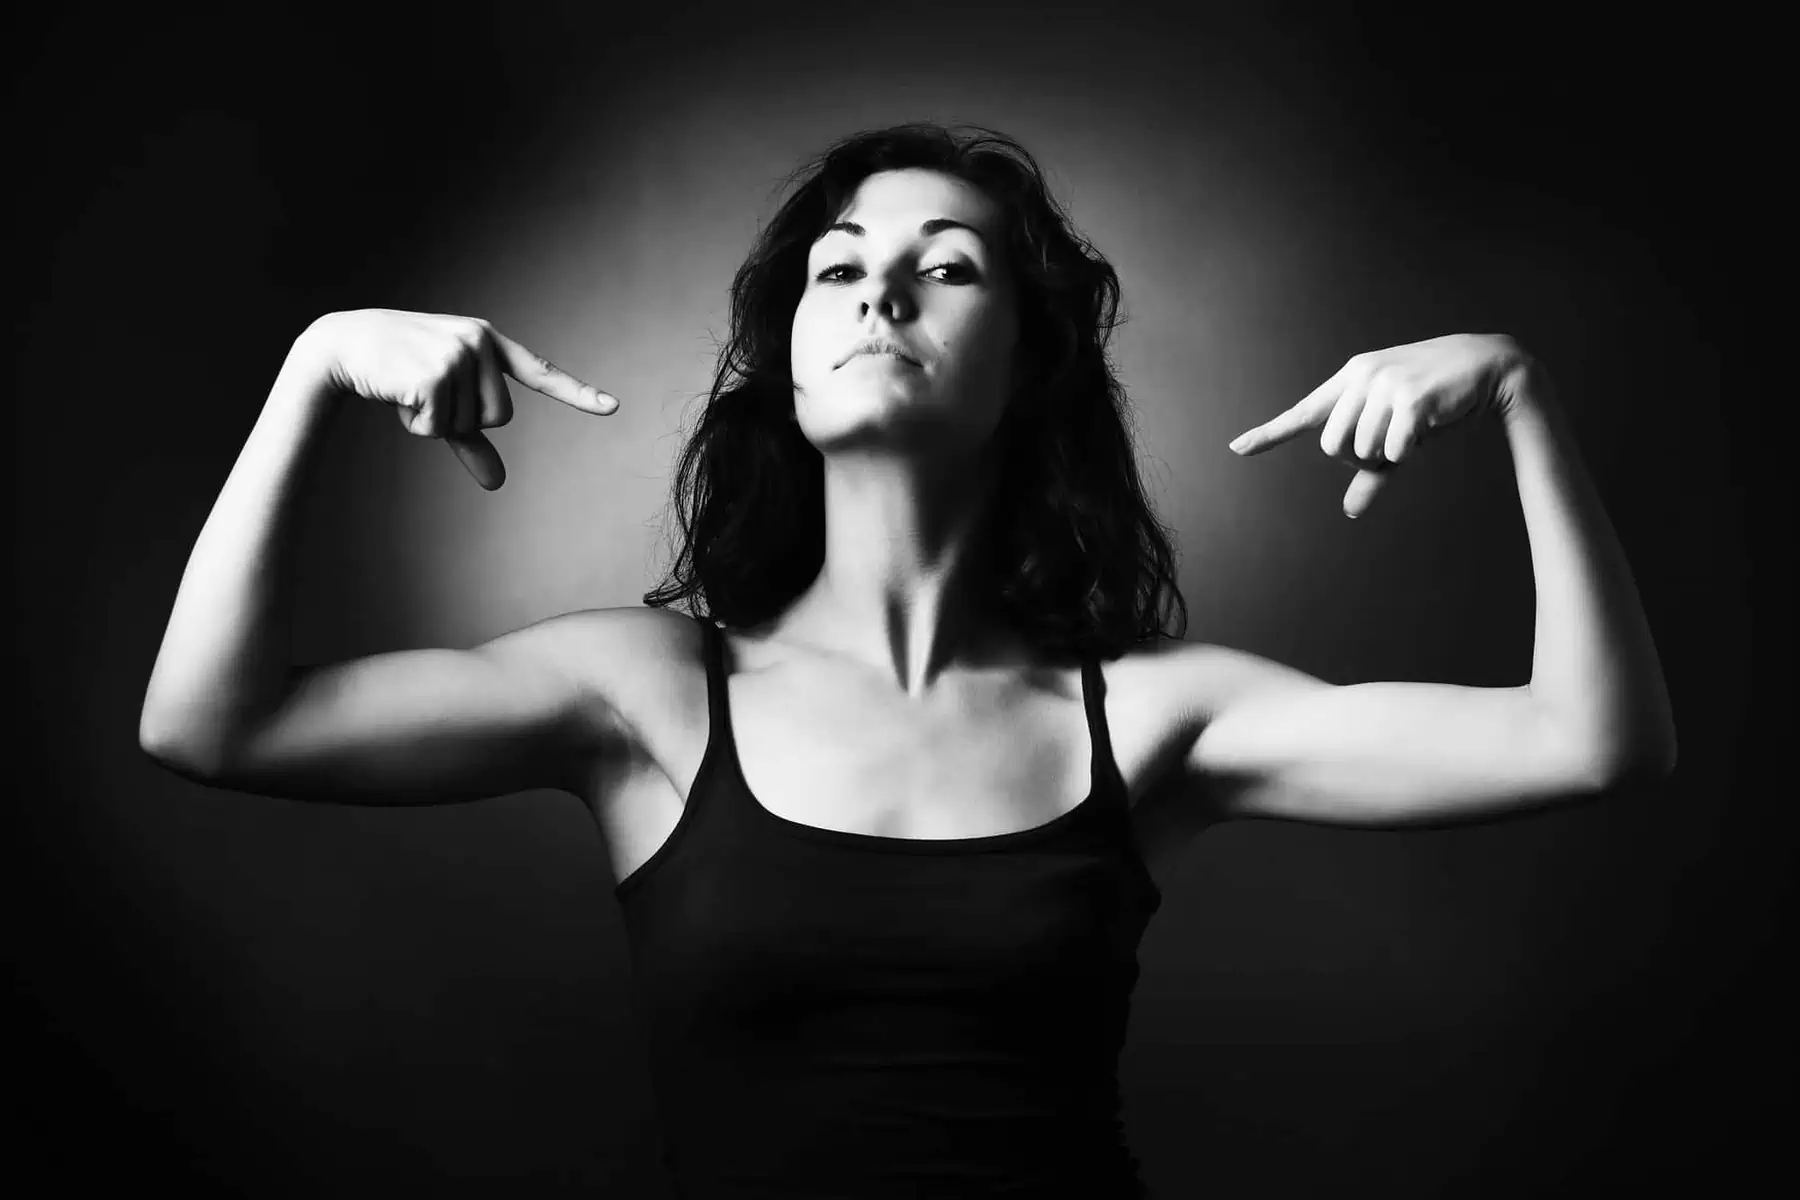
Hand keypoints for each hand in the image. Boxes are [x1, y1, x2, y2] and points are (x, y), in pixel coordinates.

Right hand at [301, 308, 618, 490]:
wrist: (344, 346)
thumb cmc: (398, 372)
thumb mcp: (442, 402)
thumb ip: (473, 441)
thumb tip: (498, 483)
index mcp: (489, 341)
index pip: (540, 372)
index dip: (578, 394)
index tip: (613, 408)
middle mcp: (480, 342)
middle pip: (498, 417)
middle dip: (460, 419)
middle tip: (426, 392)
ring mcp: (459, 355)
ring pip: (470, 424)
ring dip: (435, 421)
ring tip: (409, 388)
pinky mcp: (435, 373)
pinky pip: (440, 427)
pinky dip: (417, 423)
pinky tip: (398, 392)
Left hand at [1228, 333, 1535, 517]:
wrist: (1488, 367)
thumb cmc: (1437, 404)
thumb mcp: (1398, 436)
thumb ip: (1370, 472)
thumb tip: (1350, 511)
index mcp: (1351, 379)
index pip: (1303, 412)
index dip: (1269, 434)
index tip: (1237, 448)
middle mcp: (1361, 377)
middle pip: (1333, 448)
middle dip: (1361, 460)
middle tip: (1390, 445)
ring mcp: (1384, 384)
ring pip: (1363, 451)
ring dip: (1388, 455)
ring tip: (1412, 430)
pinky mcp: (1409, 397)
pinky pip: (1393, 450)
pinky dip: (1409, 452)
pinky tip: (1426, 429)